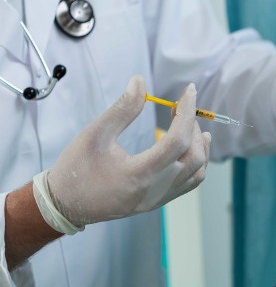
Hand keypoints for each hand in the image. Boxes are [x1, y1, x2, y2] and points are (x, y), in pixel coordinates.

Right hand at [33, 76, 211, 232]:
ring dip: (199, 145)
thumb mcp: (94, 134)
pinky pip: (190, 182)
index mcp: (138, 174)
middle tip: (181, 106)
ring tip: (190, 123)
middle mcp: (154, 191)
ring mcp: (159, 199)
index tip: (189, 91)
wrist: (65, 205)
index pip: (177, 141)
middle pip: (193, 156)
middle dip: (193, 126)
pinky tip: (190, 146)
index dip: (187, 112)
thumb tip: (140, 81)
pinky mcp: (158, 201)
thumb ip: (121, 109)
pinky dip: (196, 161)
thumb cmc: (76, 169)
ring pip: (197, 172)